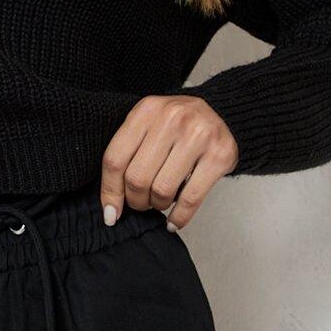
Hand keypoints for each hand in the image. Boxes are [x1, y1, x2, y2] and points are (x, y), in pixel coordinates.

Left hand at [99, 94, 239, 231]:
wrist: (220, 112)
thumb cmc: (176, 125)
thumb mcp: (147, 126)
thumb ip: (127, 156)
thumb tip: (111, 209)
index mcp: (146, 110)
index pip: (115, 159)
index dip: (110, 191)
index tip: (111, 212)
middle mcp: (172, 118)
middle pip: (137, 178)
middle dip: (136, 200)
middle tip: (142, 203)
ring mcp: (198, 136)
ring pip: (162, 190)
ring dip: (157, 205)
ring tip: (160, 202)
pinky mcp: (219, 155)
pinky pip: (190, 198)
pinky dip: (179, 217)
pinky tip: (173, 221)